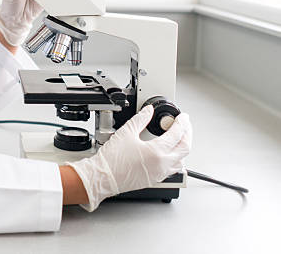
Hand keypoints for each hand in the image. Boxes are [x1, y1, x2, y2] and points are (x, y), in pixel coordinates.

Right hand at [66, 105, 191, 210]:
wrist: (103, 177)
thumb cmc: (111, 159)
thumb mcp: (126, 132)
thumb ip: (140, 119)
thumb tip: (148, 111)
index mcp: (156, 152)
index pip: (176, 134)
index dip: (181, 123)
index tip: (182, 117)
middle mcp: (162, 164)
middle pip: (185, 148)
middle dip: (187, 134)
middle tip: (185, 125)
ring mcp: (160, 174)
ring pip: (181, 160)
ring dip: (183, 148)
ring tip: (180, 138)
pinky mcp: (155, 179)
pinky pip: (173, 169)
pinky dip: (176, 159)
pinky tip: (170, 154)